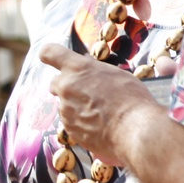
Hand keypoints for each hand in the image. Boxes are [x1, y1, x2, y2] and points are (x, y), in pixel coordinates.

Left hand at [37, 42, 157, 167]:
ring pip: (64, 105)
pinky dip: (80, 123)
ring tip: (99, 112)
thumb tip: (84, 64)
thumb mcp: (116, 74)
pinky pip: (71, 122)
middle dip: (67, 86)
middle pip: (55, 83)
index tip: (52, 58)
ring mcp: (65, 110)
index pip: (49, 52)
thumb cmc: (131, 99)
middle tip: (87, 92)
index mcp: (78, 68)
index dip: (50, 54)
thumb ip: (94, 69)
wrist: (134, 130)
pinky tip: (98, 125)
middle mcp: (66, 87)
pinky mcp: (69, 129)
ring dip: (75, 106)